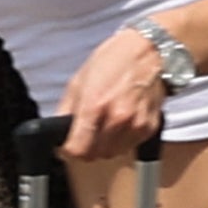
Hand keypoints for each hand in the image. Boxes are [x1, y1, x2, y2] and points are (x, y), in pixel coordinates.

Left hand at [56, 28, 173, 169]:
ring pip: (112, 153)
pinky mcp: (149, 127)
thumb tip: (58, 130)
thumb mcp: (79, 80)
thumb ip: (65, 110)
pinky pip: (130, 146)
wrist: (149, 51)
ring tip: (105, 126)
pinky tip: (121, 123)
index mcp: (94, 105)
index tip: (67, 145)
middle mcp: (116, 119)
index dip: (68, 150)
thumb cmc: (113, 60)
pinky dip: (123, 140)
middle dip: (86, 147)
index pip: (77, 150)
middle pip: (94, 155)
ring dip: (105, 146)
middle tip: (86, 133)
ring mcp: (135, 125)